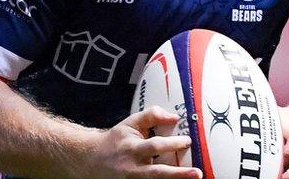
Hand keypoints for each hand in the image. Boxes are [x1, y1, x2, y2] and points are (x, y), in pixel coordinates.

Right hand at [80, 106, 201, 178]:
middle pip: (158, 173)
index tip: (188, 141)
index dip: (173, 144)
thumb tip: (174, 117)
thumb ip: (152, 115)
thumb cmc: (116, 140)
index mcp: (132, 149)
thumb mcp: (131, 123)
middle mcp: (133, 168)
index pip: (155, 146)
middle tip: (197, 173)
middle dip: (178, 174)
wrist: (92, 160)